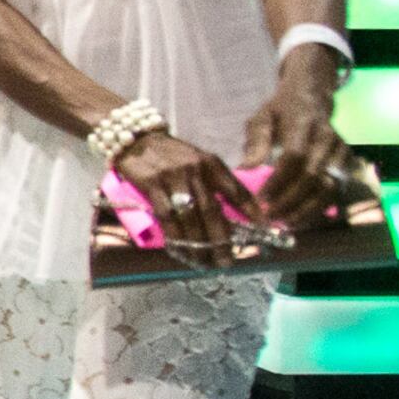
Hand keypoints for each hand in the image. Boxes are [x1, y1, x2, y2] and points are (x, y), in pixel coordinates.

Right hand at [111, 126, 260, 251]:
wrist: (136, 138)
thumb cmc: (171, 155)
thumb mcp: (198, 160)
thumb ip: (214, 182)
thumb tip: (234, 214)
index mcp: (211, 163)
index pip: (235, 189)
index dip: (250, 211)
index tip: (262, 229)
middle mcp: (195, 170)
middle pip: (211, 210)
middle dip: (221, 239)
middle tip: (227, 259)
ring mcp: (172, 177)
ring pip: (189, 216)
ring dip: (197, 243)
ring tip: (204, 261)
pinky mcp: (151, 184)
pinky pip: (165, 215)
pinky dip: (174, 235)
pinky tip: (179, 248)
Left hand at [242, 59, 351, 225]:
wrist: (313, 98)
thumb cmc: (281, 110)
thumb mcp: (262, 118)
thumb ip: (256, 142)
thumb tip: (246, 170)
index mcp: (304, 125)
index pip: (293, 158)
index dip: (278, 182)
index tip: (261, 200)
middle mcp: (328, 140)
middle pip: (313, 177)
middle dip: (290, 201)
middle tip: (270, 217)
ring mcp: (342, 152)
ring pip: (329, 188)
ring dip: (307, 209)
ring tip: (285, 223)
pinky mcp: (349, 163)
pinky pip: (337, 191)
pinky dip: (320, 207)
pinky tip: (302, 218)